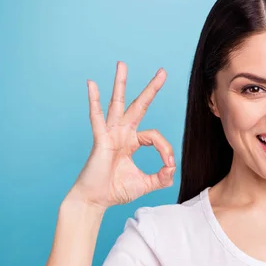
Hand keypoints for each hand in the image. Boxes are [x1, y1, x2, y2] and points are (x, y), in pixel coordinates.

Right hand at [67, 61, 175, 210]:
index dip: (165, 148)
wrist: (95, 201)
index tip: (169, 164)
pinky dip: (94, 100)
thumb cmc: (115, 190)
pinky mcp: (100, 139)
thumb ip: (162, 177)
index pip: (155, 136)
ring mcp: (110, 134)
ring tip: (122, 64)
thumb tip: (173, 168)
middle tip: (163, 71)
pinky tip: (92, 84)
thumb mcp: (146, 183)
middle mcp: (122, 133)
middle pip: (139, 106)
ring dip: (121, 83)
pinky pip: (97, 117)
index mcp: (132, 142)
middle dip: (151, 89)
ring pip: (118, 103)